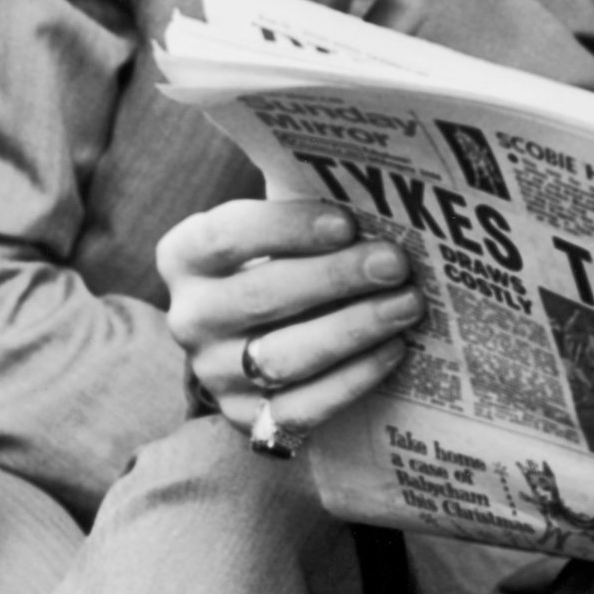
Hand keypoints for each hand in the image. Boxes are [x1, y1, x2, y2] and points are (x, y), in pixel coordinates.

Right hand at [157, 198, 425, 439]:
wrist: (262, 340)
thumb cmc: (286, 260)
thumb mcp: (281, 225)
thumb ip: (305, 198)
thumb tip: (370, 172)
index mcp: (186, 256)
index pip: (226, 236)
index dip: (286, 228)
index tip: (346, 222)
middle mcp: (190, 317)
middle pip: (261, 296)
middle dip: (336, 278)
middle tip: (395, 263)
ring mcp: (215, 374)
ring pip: (284, 355)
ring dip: (353, 328)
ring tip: (407, 304)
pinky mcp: (249, 420)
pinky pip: (302, 407)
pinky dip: (353, 378)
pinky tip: (394, 349)